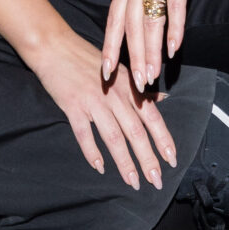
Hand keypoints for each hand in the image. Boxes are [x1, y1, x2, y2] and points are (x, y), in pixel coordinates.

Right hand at [26, 27, 177, 191]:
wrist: (55, 47)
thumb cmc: (87, 60)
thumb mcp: (120, 71)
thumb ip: (139, 90)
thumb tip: (161, 99)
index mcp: (128, 88)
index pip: (152, 118)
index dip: (163, 140)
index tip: (172, 159)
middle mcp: (115, 96)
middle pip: (136, 132)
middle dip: (148, 159)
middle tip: (156, 181)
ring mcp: (94, 102)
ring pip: (114, 137)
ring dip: (125, 162)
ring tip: (133, 182)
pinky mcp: (73, 107)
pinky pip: (84, 134)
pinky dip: (92, 152)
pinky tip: (100, 168)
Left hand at [101, 0, 213, 90]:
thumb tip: (139, 14)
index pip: (113, 21)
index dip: (109, 48)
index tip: (105, 72)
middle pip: (131, 28)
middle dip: (132, 59)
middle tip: (134, 86)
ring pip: (150, 22)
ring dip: (151, 52)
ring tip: (153, 75)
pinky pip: (175, 7)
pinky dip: (175, 29)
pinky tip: (175, 48)